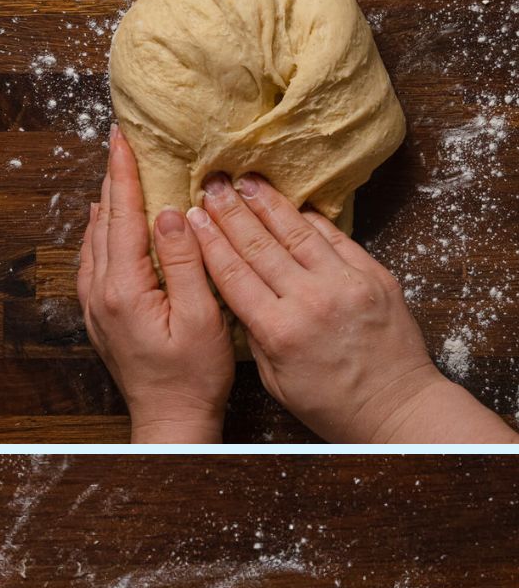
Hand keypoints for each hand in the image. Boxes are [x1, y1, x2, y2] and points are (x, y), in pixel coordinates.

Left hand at [78, 127, 233, 443]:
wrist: (170, 421)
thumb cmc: (193, 377)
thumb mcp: (201, 317)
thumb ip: (185, 262)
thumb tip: (169, 214)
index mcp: (124, 289)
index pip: (123, 217)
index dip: (125, 174)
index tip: (123, 138)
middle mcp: (101, 296)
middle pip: (103, 224)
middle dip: (113, 180)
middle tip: (119, 143)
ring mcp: (97, 310)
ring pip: (94, 243)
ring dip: (105, 206)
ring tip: (115, 175)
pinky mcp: (101, 321)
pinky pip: (92, 265)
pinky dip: (98, 236)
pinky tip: (102, 226)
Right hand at [187, 174, 516, 443]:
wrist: (394, 405)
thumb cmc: (333, 404)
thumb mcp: (277, 382)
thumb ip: (257, 337)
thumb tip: (240, 296)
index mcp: (279, 331)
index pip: (234, 274)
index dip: (210, 241)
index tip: (193, 217)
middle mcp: (310, 300)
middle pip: (260, 245)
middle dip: (231, 212)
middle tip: (212, 185)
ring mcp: (345, 283)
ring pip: (297, 232)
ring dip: (267, 204)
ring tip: (246, 181)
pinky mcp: (372, 274)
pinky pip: (334, 237)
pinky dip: (310, 219)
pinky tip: (292, 204)